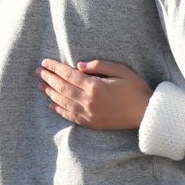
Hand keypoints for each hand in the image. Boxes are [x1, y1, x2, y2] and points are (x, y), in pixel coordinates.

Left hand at [37, 58, 152, 129]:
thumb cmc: (136, 89)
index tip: (46, 62)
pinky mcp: (91, 122)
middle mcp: (88, 101)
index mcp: (95, 86)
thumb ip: (100, 65)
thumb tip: (79, 66)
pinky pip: (70, 116)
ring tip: (40, 85)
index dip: (56, 68)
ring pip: (63, 102)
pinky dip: (58, 110)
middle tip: (38, 71)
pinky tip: (51, 104)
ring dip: (50, 93)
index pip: (69, 75)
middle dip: (49, 78)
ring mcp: (88, 113)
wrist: (146, 113)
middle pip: (62, 88)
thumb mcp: (122, 70)